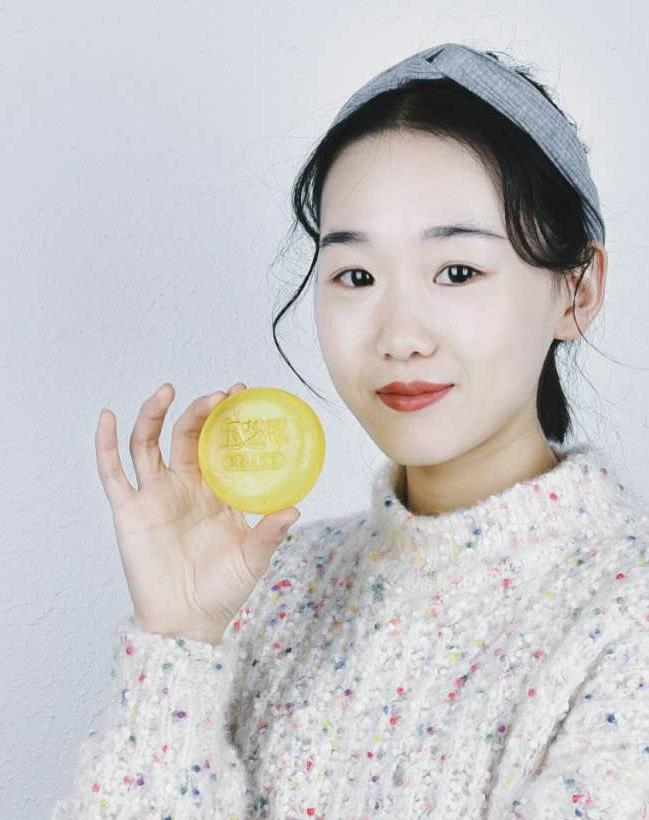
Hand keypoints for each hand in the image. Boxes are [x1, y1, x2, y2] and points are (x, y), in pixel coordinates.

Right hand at [95, 382, 300, 642]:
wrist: (187, 623)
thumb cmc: (222, 590)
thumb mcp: (253, 558)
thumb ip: (269, 532)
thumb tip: (293, 509)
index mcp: (215, 490)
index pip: (219, 442)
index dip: (227, 417)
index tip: (242, 392)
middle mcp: (184, 485)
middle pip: (186, 435)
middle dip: (201, 411)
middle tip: (219, 394)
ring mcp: (154, 495)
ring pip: (147, 443)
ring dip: (153, 414)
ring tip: (167, 390)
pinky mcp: (128, 510)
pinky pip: (112, 472)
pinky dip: (105, 444)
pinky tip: (106, 417)